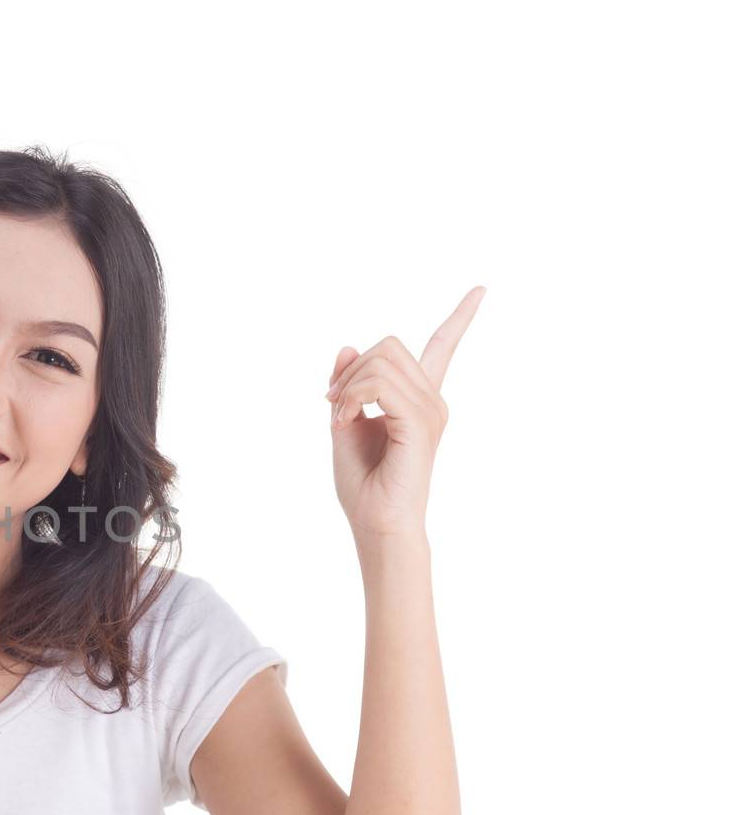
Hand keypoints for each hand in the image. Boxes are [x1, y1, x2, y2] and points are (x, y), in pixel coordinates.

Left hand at [324, 286, 486, 539]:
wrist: (377, 525)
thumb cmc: (363, 486)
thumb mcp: (345, 424)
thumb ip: (348, 386)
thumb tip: (347, 347)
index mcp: (418, 400)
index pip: (443, 347)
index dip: (460, 317)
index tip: (482, 289)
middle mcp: (432, 401)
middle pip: (389, 345)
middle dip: (351, 366)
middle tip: (333, 402)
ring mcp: (430, 410)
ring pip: (381, 360)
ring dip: (347, 385)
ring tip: (340, 418)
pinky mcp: (419, 423)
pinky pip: (378, 384)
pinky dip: (352, 396)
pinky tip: (345, 421)